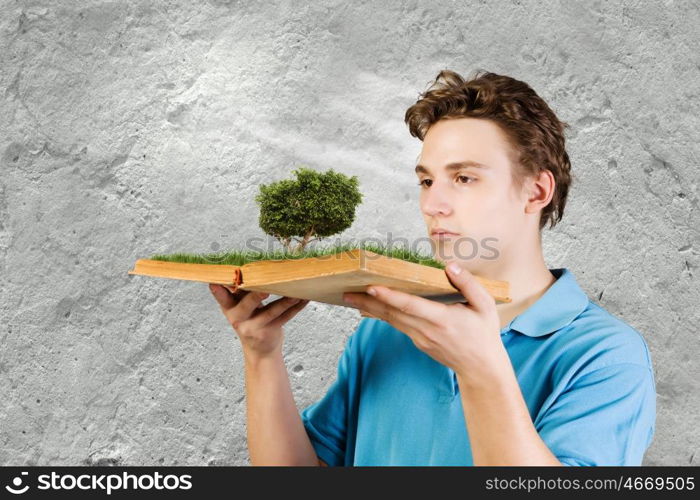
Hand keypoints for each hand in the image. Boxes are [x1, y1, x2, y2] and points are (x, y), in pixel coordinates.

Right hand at [209, 284, 309, 358]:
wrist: (260, 351)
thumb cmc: (249, 321)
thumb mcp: (239, 309)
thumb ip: (240, 293)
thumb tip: (246, 268)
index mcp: (229, 310)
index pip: (222, 299)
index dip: (218, 291)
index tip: (214, 283)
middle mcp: (240, 319)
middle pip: (247, 305)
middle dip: (255, 297)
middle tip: (264, 289)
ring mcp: (255, 327)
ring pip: (272, 311)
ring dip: (286, 301)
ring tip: (295, 293)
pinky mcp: (270, 331)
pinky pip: (285, 317)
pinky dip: (296, 307)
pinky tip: (304, 298)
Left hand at [342, 260, 504, 384]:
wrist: (480, 369)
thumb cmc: (484, 335)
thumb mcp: (485, 306)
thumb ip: (468, 284)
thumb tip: (450, 266)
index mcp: (441, 318)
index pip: (409, 305)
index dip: (389, 296)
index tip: (371, 288)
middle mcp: (426, 329)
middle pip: (391, 313)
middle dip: (367, 302)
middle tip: (345, 291)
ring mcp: (419, 338)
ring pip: (390, 320)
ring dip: (369, 308)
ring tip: (350, 297)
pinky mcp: (417, 342)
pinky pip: (397, 325)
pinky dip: (382, 315)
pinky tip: (369, 307)